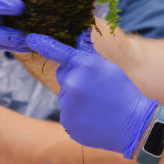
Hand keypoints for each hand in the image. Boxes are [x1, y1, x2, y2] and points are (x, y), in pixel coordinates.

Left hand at [27, 33, 156, 158]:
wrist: (134, 124)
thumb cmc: (123, 93)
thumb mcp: (108, 68)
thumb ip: (87, 57)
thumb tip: (77, 43)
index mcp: (84, 65)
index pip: (57, 51)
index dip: (41, 43)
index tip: (29, 38)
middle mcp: (72, 83)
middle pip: (63, 75)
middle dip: (74, 78)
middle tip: (95, 88)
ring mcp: (68, 105)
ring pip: (65, 96)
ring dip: (76, 98)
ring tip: (97, 105)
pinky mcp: (67, 123)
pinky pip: (67, 114)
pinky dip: (77, 115)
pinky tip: (93, 117)